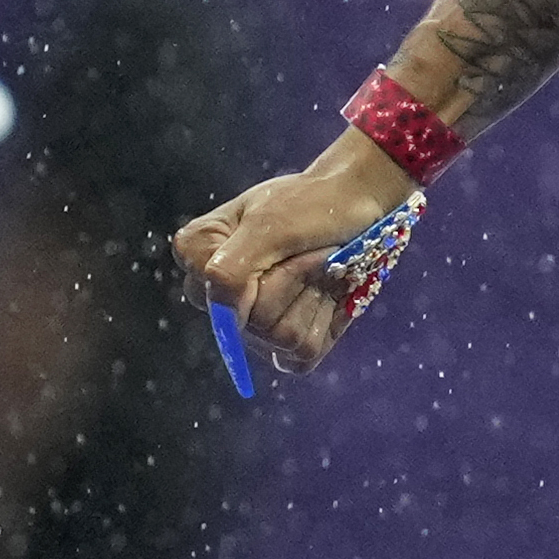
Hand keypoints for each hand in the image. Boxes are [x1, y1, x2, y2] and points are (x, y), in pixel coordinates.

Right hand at [172, 131, 411, 373]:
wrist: (357, 203)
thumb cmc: (310, 204)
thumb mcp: (266, 223)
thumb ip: (232, 267)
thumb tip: (223, 310)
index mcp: (201, 260)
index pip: (212, 293)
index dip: (249, 273)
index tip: (270, 237)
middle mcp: (220, 299)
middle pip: (251, 320)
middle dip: (290, 278)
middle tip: (304, 247)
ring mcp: (254, 326)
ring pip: (280, 336)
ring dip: (313, 293)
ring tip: (319, 264)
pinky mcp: (287, 344)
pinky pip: (301, 354)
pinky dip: (326, 318)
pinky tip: (329, 290)